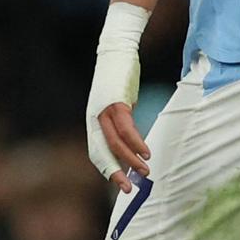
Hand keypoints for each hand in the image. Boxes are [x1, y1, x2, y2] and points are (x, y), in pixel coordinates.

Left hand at [85, 1, 148, 190]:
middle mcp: (94, 119)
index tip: (122, 182)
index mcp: (93, 121)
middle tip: (128, 190)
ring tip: (145, 172)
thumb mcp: (119, 102)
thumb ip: (122, 118)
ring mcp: (103, 111)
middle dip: (115, 173)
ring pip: (114, 143)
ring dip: (130, 160)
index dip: (109, 169)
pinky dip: (136, 142)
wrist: (116, 50)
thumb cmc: (119, 76)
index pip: (98, 152)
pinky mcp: (115, 103)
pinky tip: (146, 151)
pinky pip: (125, 128)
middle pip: (101, 153)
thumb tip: (131, 135)